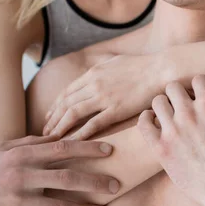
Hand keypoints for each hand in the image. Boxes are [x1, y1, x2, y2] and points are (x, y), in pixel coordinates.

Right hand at [0, 135, 119, 205]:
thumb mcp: (4, 151)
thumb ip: (31, 144)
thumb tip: (60, 135)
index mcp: (21, 154)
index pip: (62, 147)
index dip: (88, 148)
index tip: (110, 150)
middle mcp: (20, 175)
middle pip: (67, 177)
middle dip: (95, 181)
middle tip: (117, 184)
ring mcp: (17, 200)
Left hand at [43, 53, 161, 139]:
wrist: (160, 70)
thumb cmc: (142, 66)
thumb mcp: (115, 62)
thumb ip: (101, 69)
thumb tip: (93, 73)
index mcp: (93, 73)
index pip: (66, 91)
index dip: (55, 106)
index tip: (48, 117)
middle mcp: (94, 84)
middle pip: (65, 103)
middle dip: (52, 119)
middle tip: (44, 133)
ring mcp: (104, 97)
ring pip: (73, 114)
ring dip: (60, 128)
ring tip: (52, 140)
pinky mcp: (116, 109)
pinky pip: (92, 124)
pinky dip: (78, 134)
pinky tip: (71, 144)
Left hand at [137, 75, 204, 205]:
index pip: (197, 79)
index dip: (201, 86)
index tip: (202, 96)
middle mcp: (189, 114)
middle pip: (173, 87)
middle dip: (180, 93)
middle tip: (185, 104)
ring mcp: (173, 132)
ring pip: (157, 102)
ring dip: (164, 105)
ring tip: (171, 114)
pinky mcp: (162, 149)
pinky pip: (143, 124)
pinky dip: (146, 120)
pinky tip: (153, 122)